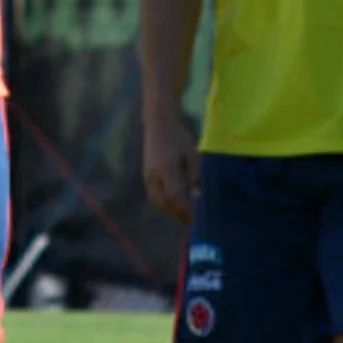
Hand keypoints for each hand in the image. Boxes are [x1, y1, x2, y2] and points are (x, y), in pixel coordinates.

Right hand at [143, 109, 199, 223]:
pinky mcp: (145, 174)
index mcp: (167, 170)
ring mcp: (147, 175)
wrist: (158, 123)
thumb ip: (194, 175)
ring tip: (180, 212)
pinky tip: (171, 201)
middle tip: (188, 219)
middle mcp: (154, 176)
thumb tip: (196, 196)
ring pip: (156, 200)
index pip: (175, 197)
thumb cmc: (178, 137)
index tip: (193, 219)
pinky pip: (152, 194)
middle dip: (176, 213)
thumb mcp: (191, 154)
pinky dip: (161, 202)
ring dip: (168, 209)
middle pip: (164, 202)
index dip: (184, 210)